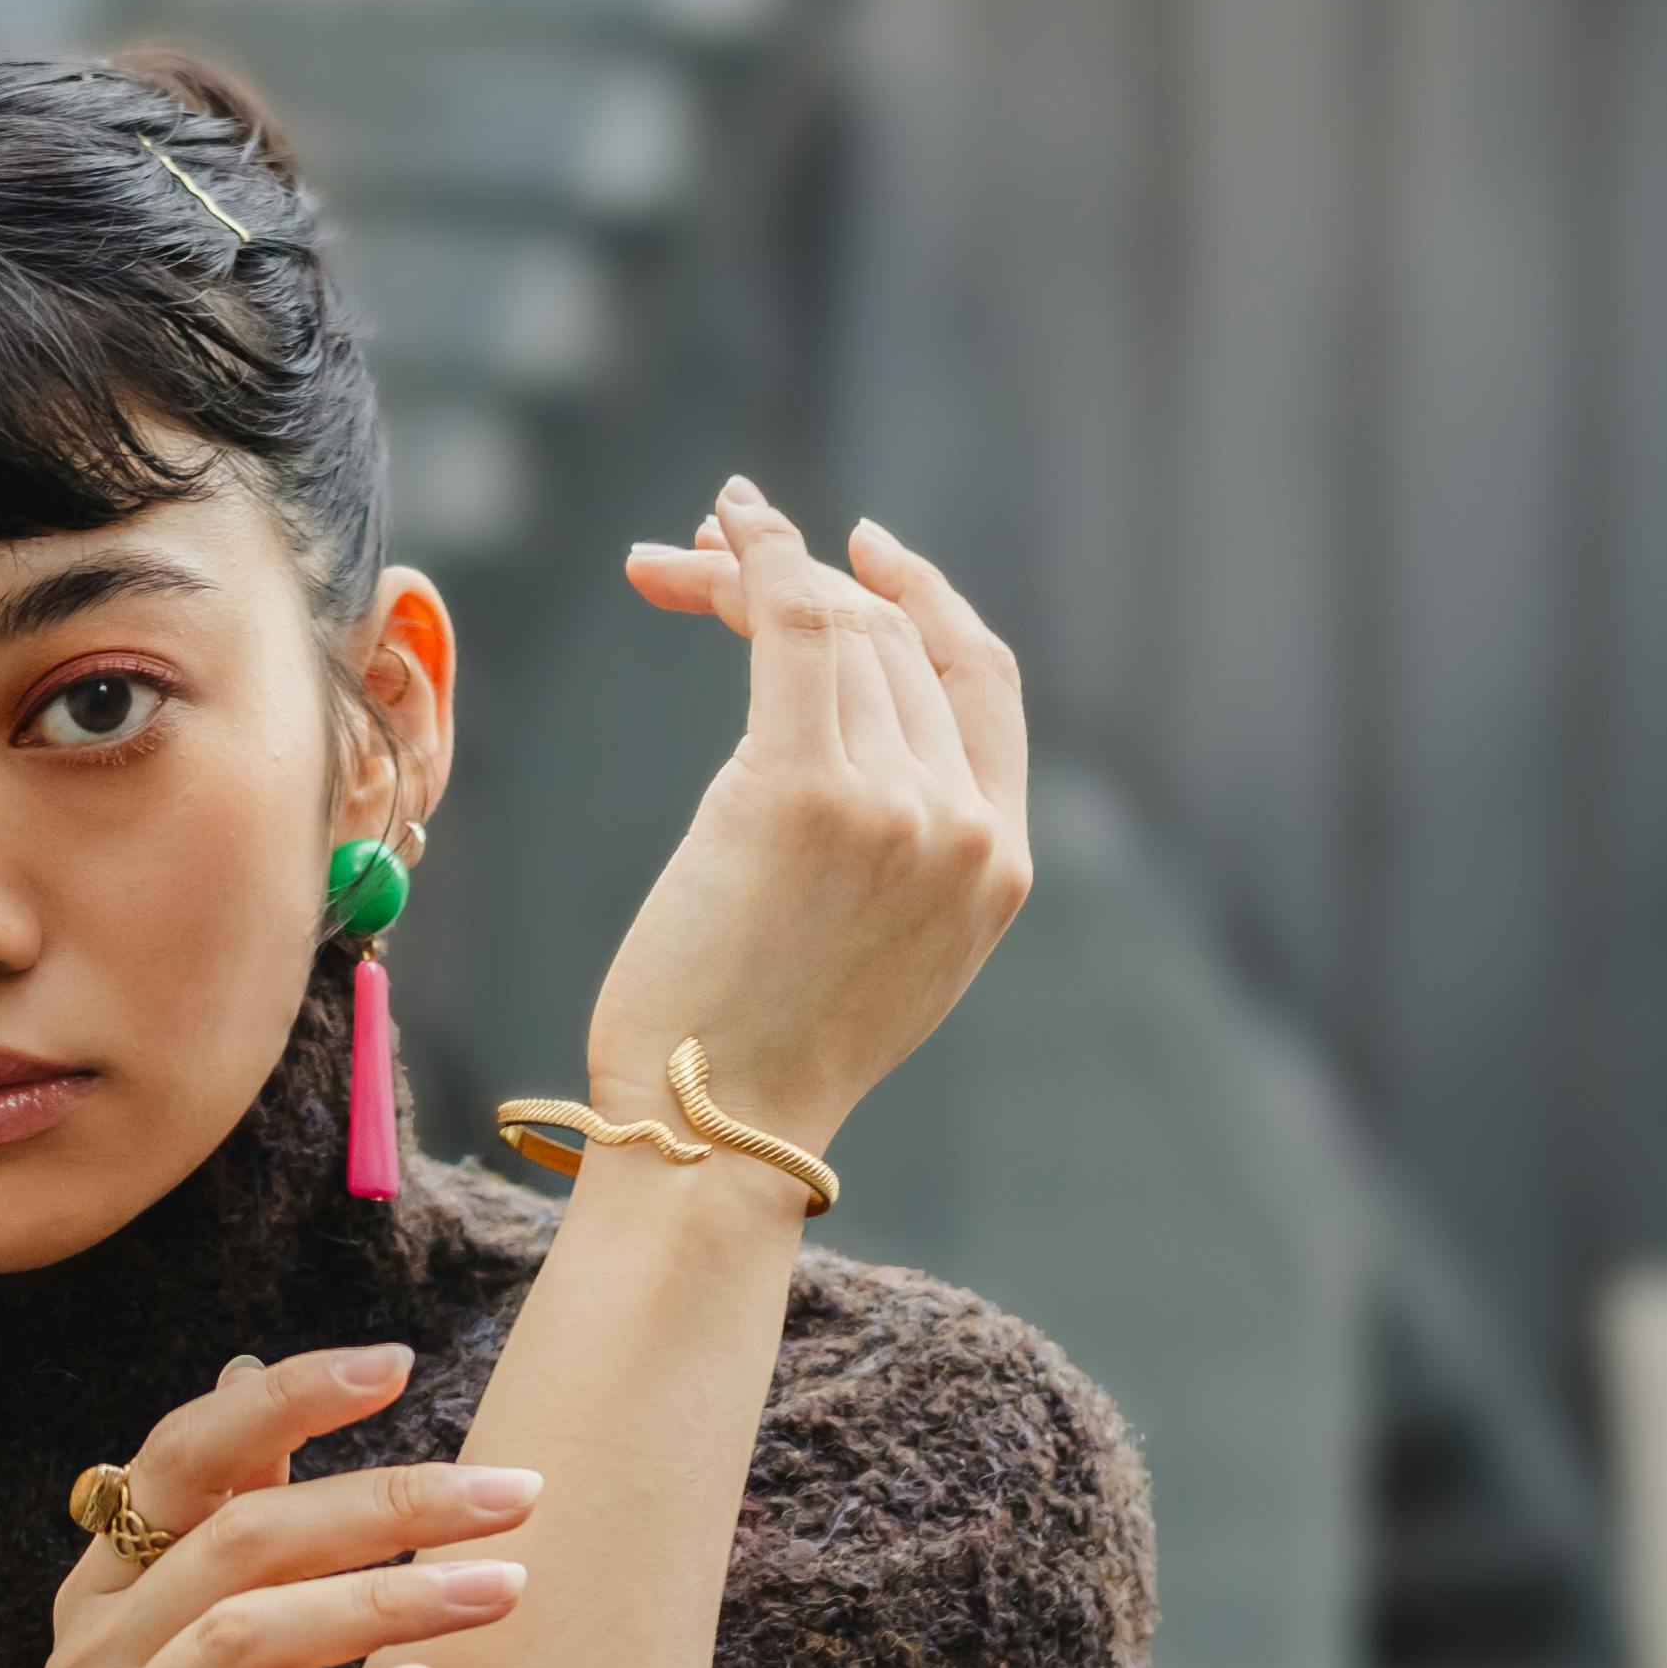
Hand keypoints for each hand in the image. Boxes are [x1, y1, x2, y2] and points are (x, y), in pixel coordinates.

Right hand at [29, 1344, 539, 1667]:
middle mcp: (90, 1652)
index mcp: (105, 1591)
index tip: (397, 1362)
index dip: (282, 1398)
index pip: (182, 1455)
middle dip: (390, 1501)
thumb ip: (230, 1526)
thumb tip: (247, 1368)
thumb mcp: (215, 1653)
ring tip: (510, 1588)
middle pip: (241, 1536)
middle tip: (521, 1494)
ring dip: (390, 1602)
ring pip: (245, 1635)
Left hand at [583, 483, 1030, 1154]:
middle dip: (801, 581)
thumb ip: (897, 863)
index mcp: (997, 869)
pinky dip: (757, 560)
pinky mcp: (808, 792)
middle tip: (706, 548)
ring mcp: (897, 805)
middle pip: (895, 643)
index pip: (982, 684)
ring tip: (669, 558)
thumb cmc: (753, 1064)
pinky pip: (794, 627)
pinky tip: (714, 532)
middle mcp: (964, 826)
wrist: (713, 1134)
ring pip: (835, 631)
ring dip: (749, 573)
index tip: (863, 551)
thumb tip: (844, 774)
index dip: (927, 599)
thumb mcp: (872, 960)